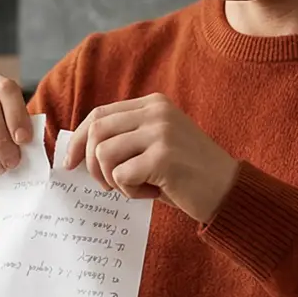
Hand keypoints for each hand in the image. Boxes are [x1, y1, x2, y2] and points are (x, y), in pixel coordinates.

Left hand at [60, 94, 239, 222]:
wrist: (227, 191)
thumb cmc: (187, 175)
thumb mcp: (155, 146)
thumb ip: (125, 140)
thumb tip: (78, 151)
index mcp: (154, 104)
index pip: (100, 114)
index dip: (79, 139)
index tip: (70, 162)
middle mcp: (157, 112)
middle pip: (97, 131)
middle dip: (91, 164)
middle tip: (106, 186)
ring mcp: (161, 132)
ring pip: (105, 154)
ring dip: (113, 180)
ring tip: (137, 187)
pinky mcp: (163, 157)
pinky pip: (121, 176)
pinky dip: (131, 192)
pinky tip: (154, 192)